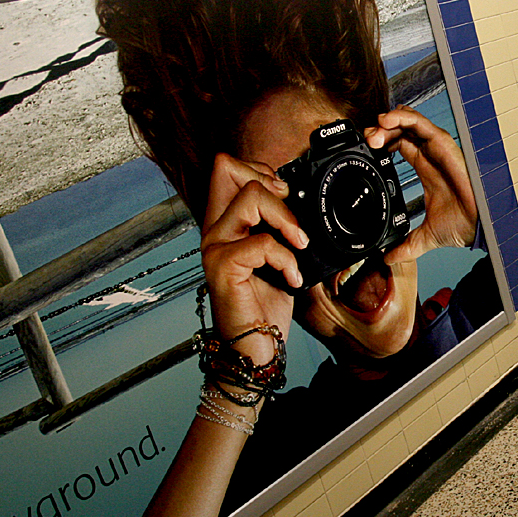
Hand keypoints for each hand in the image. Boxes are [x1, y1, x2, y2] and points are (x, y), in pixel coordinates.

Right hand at [199, 153, 308, 361]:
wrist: (254, 349)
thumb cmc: (266, 304)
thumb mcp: (279, 256)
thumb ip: (279, 227)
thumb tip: (304, 202)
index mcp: (226, 223)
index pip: (226, 167)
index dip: (260, 169)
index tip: (285, 195)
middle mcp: (214, 229)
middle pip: (229, 168)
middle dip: (274, 188)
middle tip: (293, 222)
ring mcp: (214, 248)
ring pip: (250, 198)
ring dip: (286, 220)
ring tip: (300, 248)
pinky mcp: (221, 268)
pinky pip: (261, 244)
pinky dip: (287, 259)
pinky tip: (292, 278)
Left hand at [365, 106, 477, 264]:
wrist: (479, 225)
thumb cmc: (464, 224)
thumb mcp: (425, 237)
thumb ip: (406, 246)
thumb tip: (388, 258)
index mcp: (426, 169)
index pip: (400, 146)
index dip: (383, 143)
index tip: (368, 149)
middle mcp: (430, 156)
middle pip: (401, 131)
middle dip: (381, 132)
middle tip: (368, 140)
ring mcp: (437, 148)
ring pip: (409, 123)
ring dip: (388, 123)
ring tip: (374, 131)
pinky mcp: (443, 144)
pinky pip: (421, 123)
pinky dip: (402, 118)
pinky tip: (386, 122)